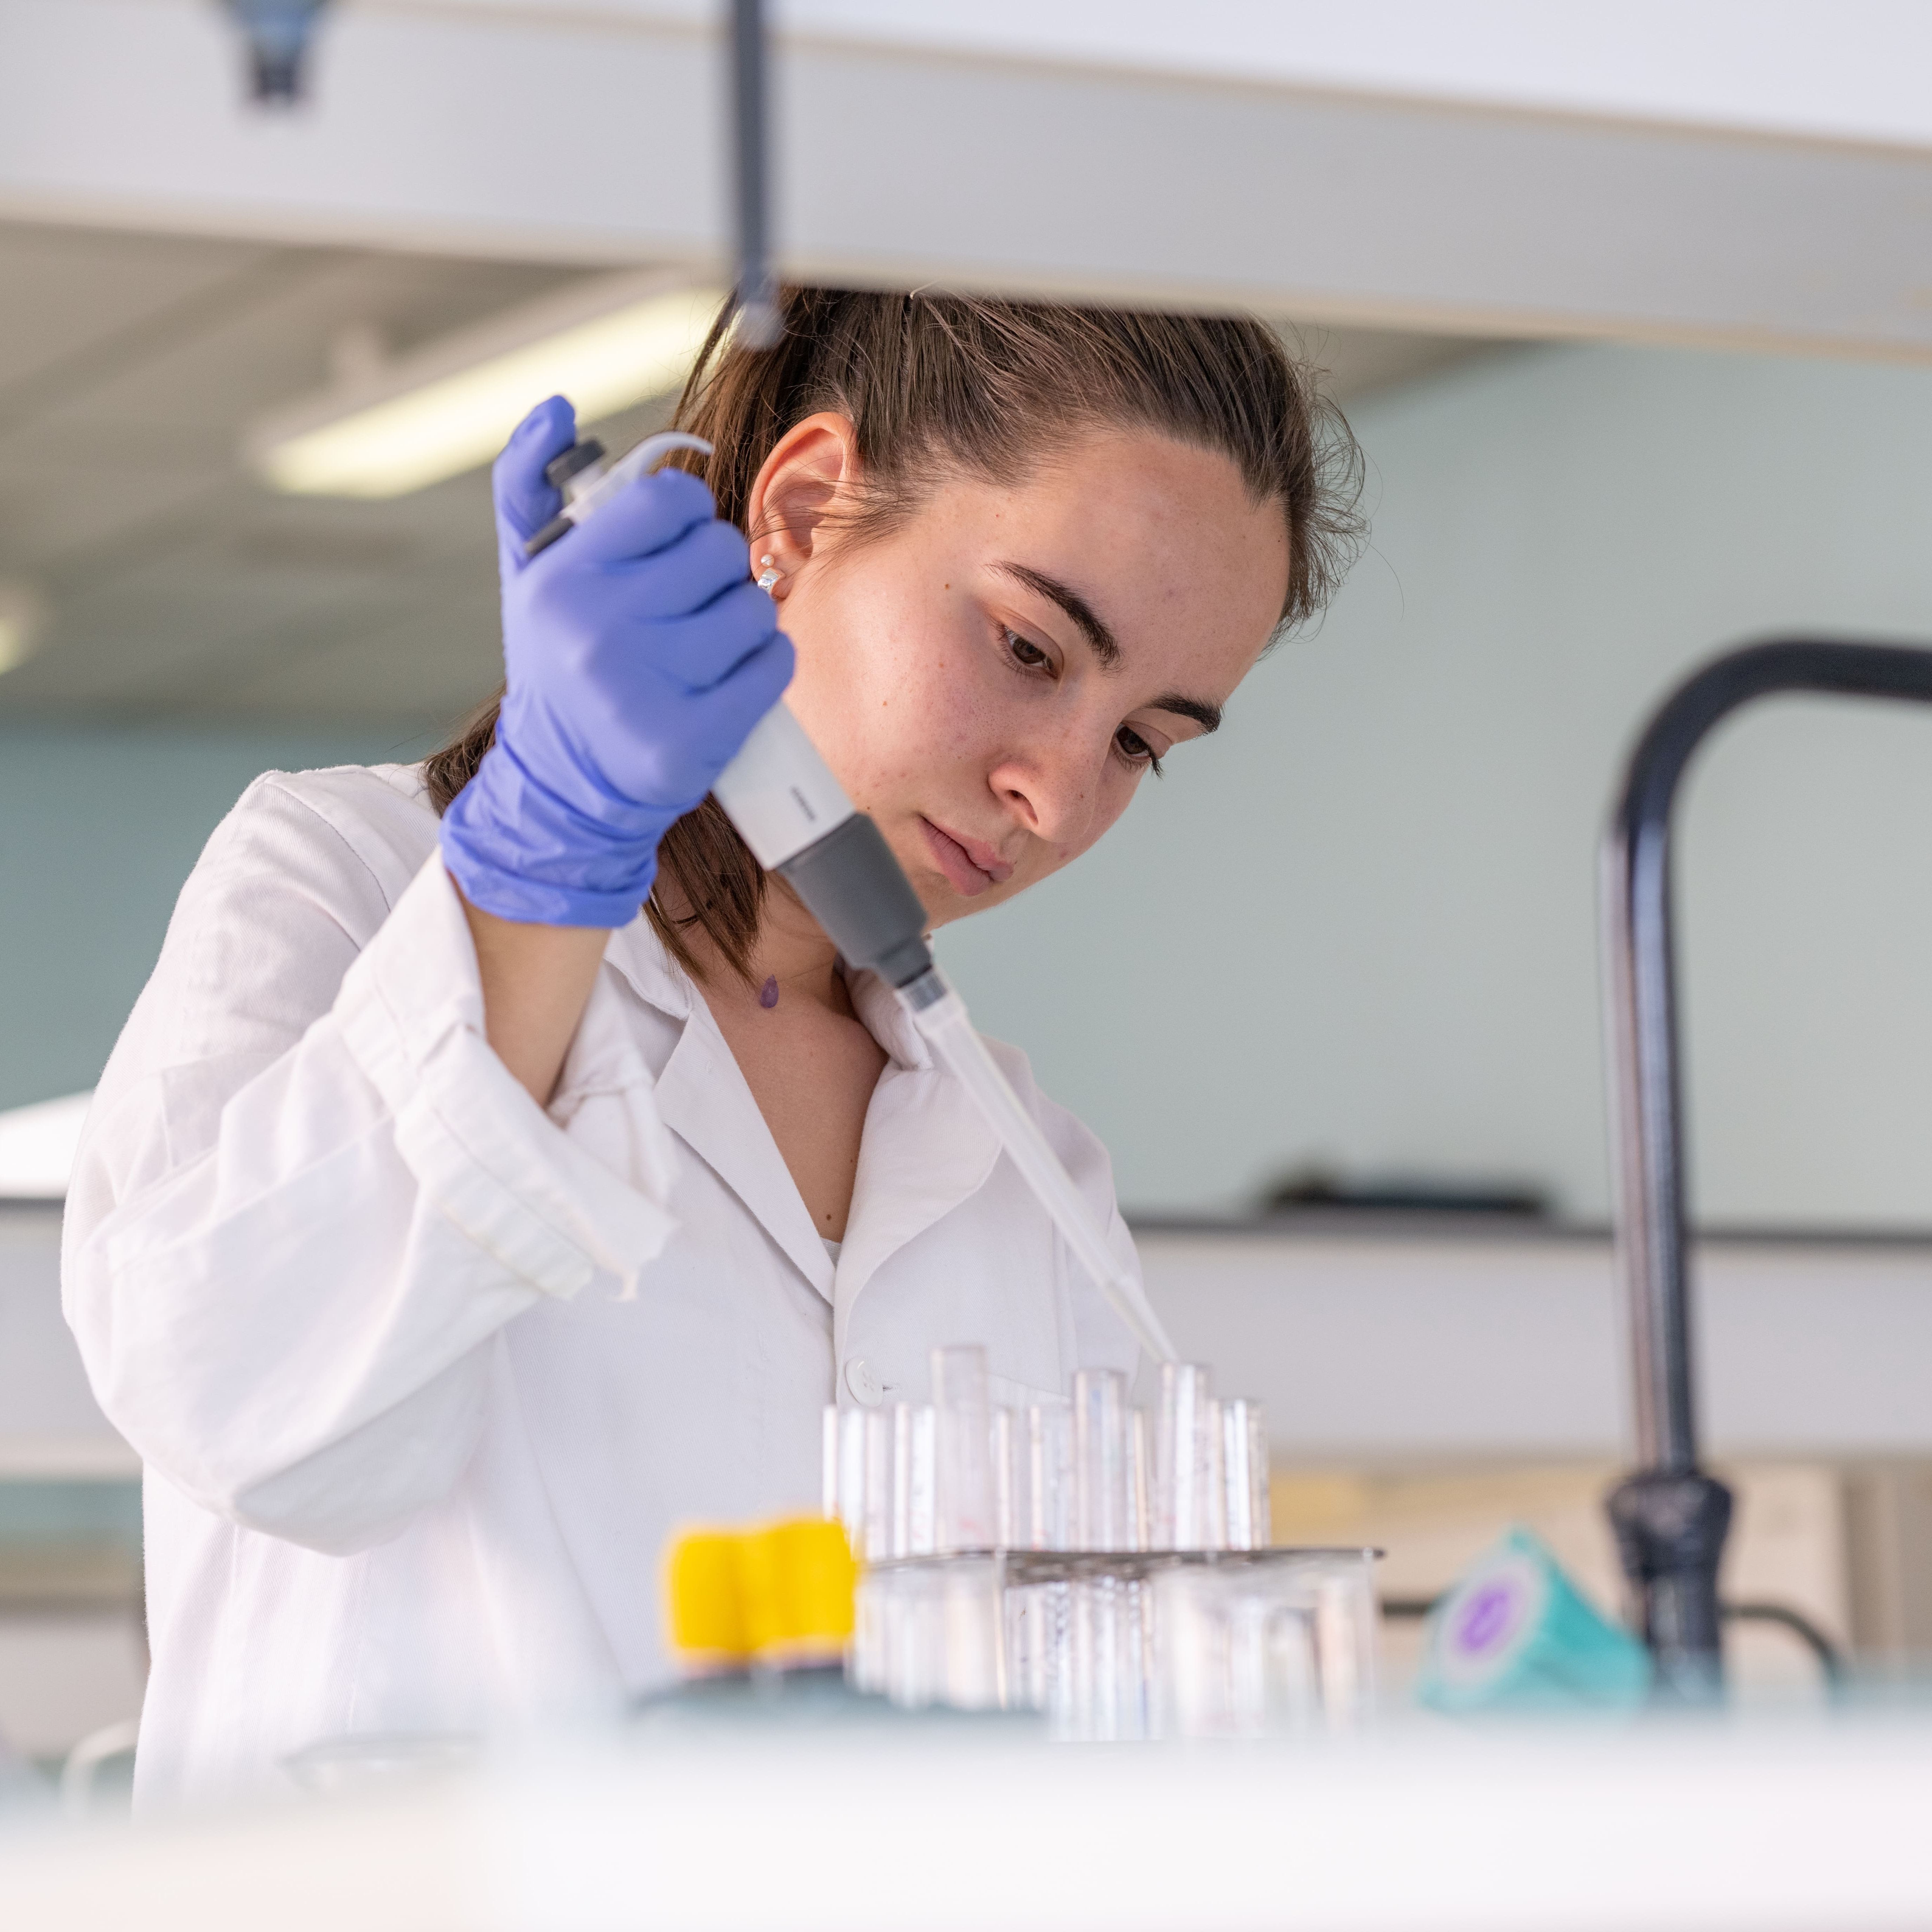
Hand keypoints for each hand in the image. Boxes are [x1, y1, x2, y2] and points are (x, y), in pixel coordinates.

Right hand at [441, 397, 793, 926]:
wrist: (564, 785)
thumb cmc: (558, 663)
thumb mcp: (527, 573)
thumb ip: (531, 483)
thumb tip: (557, 408)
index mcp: (562, 581)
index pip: (669, 498)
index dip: (682, 516)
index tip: (665, 549)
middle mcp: (598, 634)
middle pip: (719, 550)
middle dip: (712, 573)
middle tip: (681, 608)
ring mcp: (647, 692)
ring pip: (753, 607)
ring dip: (742, 622)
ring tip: (702, 649)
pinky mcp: (694, 743)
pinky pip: (775, 664)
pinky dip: (764, 667)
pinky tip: (726, 682)